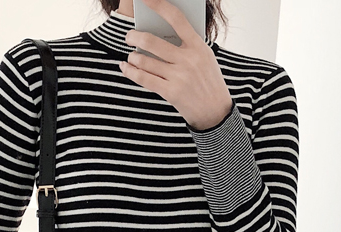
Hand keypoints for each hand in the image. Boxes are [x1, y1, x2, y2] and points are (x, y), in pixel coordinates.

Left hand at [118, 0, 232, 130]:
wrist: (216, 112)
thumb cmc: (208, 81)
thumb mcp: (204, 58)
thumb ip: (186, 45)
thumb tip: (158, 33)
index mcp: (198, 46)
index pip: (176, 18)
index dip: (158, 5)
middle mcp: (188, 60)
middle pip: (152, 41)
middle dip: (134, 37)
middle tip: (129, 37)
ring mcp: (179, 77)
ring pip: (145, 61)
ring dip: (133, 57)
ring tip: (130, 56)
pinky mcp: (171, 93)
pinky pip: (144, 79)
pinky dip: (130, 72)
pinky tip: (124, 68)